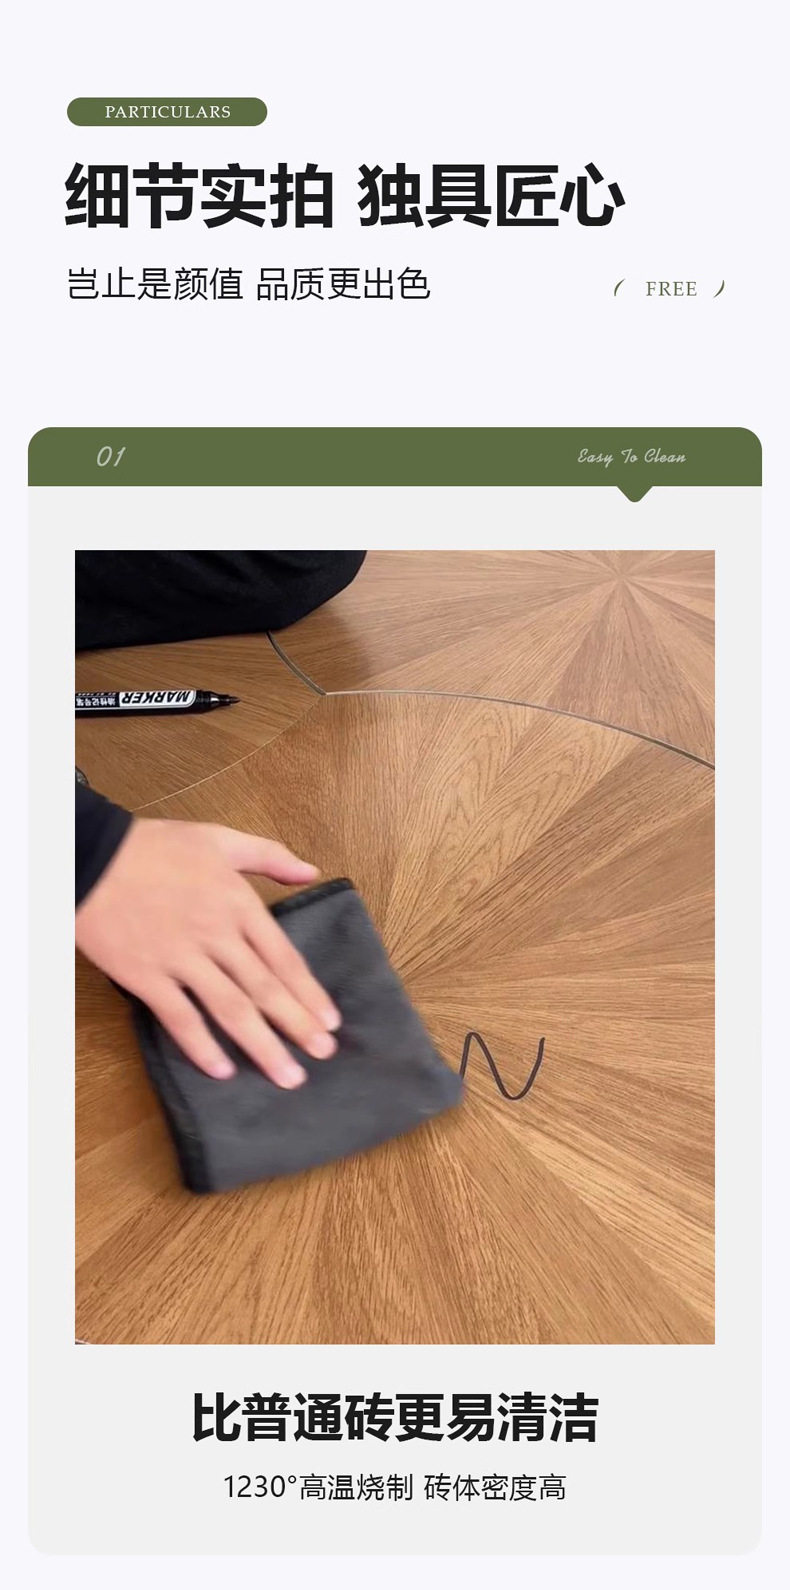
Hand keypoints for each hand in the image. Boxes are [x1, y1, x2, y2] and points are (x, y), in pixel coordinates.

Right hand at [75, 818, 340, 1086]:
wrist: (91, 855)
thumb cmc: (154, 846)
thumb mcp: (218, 839)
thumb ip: (269, 855)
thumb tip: (311, 872)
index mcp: (237, 903)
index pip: (283, 957)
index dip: (309, 992)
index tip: (330, 1020)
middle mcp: (216, 935)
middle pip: (265, 988)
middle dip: (298, 1025)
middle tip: (324, 1055)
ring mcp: (181, 959)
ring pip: (231, 1009)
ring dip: (263, 1046)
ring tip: (288, 1075)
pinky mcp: (146, 976)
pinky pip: (179, 1018)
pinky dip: (201, 1047)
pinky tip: (222, 1071)